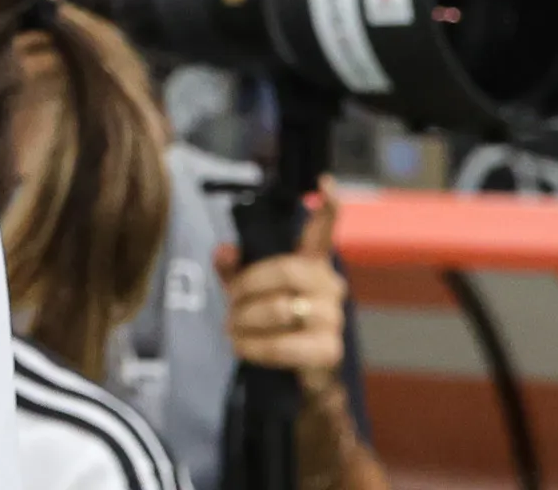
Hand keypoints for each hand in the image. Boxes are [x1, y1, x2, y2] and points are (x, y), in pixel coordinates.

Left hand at [214, 176, 347, 376]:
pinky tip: (242, 347)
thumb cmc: (272, 324)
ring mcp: (333, 317)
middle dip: (247, 287)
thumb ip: (232, 268)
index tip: (325, 182)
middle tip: (229, 303)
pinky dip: (255, 346)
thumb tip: (223, 250)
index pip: (322, 231)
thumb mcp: (247, 292)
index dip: (327, 207)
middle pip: (284, 271)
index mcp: (311, 265)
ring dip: (245, 320)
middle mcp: (329, 286)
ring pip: (280, 309)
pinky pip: (284, 344)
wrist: (297, 376)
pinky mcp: (329, 349)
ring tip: (231, 328)